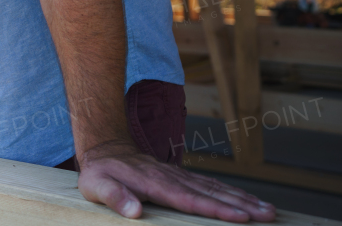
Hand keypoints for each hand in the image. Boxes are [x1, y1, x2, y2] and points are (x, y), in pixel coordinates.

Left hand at [77, 140, 275, 221]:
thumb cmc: (100, 173)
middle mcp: (172, 178)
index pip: (190, 199)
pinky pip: (210, 185)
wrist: (105, 148)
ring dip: (243, 198)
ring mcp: (179, 176)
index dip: (216, 209)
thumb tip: (135, 212)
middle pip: (211, 193)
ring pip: (215, 188)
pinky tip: (248, 200)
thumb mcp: (97, 186)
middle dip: (241, 205)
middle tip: (269, 215)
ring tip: (269, 210)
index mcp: (155, 184)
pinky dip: (231, 192)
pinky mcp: (181, 177)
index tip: (241, 216)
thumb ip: (115, 197)